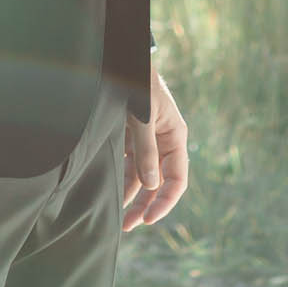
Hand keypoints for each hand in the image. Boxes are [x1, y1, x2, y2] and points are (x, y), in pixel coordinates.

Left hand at [121, 65, 188, 231]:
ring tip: (118, 217)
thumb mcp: (144, 118)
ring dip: (131, 196)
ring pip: (141, 177)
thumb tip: (151, 185)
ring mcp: (146, 140)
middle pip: (158, 183)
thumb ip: (146, 151)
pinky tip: (110, 192)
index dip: (165, 201)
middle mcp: (163, 142)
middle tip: (128, 226)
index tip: (149, 219)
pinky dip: (121, 179)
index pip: (177, 179)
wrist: (124, 60)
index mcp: (175, 137)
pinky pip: (127, 164)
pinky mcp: (130, 136)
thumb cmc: (139, 84)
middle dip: (145, 205)